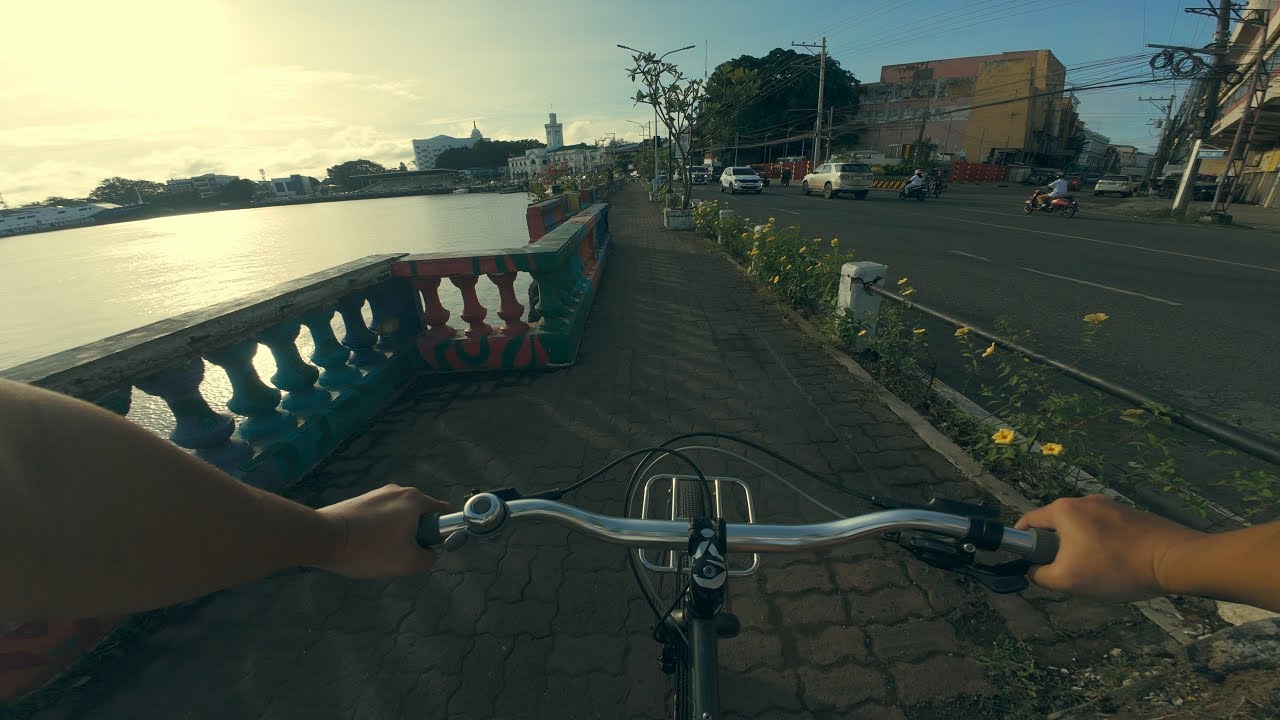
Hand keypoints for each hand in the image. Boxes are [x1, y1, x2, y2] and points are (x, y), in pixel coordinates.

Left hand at [315, 485, 451, 577]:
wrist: (323, 538)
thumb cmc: (369, 549)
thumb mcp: (408, 563)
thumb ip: (429, 558)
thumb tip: (429, 553)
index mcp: (415, 499)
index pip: (443, 513)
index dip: (439, 534)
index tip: (422, 550)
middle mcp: (399, 490)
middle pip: (419, 517)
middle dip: (414, 537)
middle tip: (399, 555)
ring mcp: (377, 494)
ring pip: (399, 519)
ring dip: (395, 536)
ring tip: (377, 553)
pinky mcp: (361, 500)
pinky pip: (380, 518)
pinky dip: (378, 532)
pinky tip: (364, 547)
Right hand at [1015, 495, 1201, 601]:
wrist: (1174, 559)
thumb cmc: (1115, 567)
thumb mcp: (1068, 581)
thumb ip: (1040, 576)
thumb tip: (1035, 571)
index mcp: (1064, 510)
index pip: (1029, 522)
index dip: (1023, 543)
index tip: (1030, 562)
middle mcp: (1084, 500)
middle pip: (1057, 525)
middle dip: (1057, 549)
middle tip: (1068, 573)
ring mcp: (1110, 505)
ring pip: (1082, 528)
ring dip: (1081, 548)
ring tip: (1098, 572)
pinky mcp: (1131, 514)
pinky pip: (1106, 530)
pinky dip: (1104, 546)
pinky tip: (1119, 565)